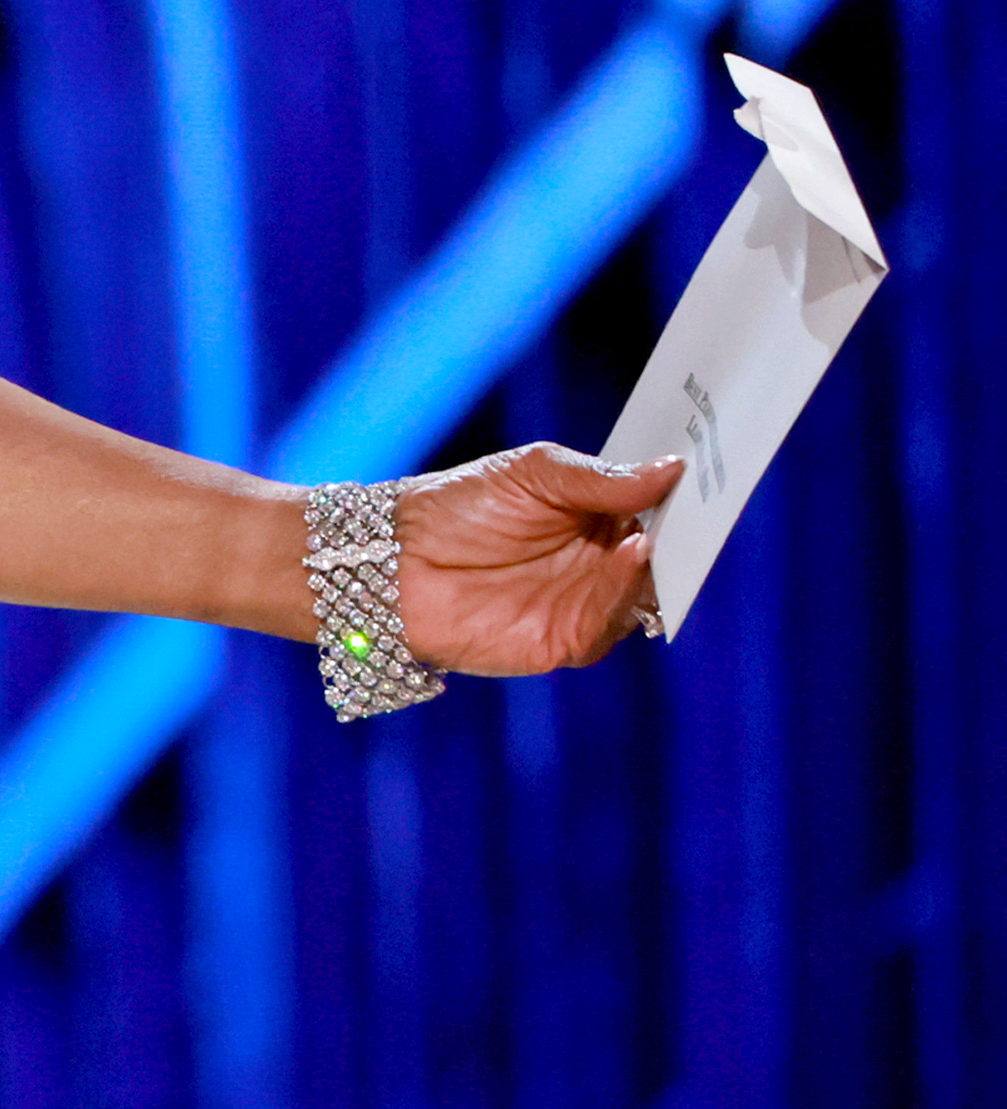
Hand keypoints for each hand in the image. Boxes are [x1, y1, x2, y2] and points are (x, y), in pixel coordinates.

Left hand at [387, 443, 678, 674]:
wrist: (398, 560)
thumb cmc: (460, 507)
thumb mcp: (535, 474)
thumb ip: (601, 479)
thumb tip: (672, 469)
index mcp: (599, 519)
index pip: (657, 513)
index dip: (684, 500)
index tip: (711, 476)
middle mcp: (601, 564)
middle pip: (664, 556)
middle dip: (685, 535)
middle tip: (705, 508)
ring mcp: (588, 603)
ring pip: (647, 591)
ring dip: (659, 563)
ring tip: (655, 530)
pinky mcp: (569, 639)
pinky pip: (613, 620)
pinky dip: (625, 588)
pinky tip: (630, 553)